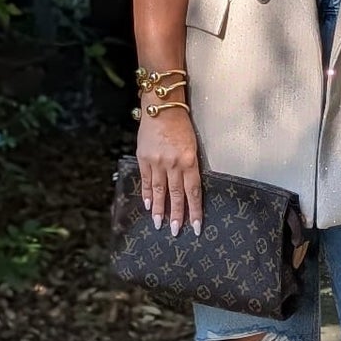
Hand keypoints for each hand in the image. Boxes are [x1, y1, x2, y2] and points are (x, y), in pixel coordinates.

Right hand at [136, 110, 202, 235]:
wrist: (162, 108)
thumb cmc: (181, 126)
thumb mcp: (192, 146)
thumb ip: (190, 167)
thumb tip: (188, 189)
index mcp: (189, 161)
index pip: (194, 191)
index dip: (195, 211)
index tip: (196, 227)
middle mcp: (174, 164)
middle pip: (176, 195)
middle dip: (177, 215)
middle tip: (176, 232)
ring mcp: (157, 162)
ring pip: (159, 191)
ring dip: (159, 209)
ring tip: (159, 224)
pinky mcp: (144, 158)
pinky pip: (145, 180)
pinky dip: (146, 194)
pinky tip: (148, 205)